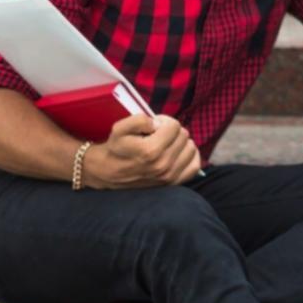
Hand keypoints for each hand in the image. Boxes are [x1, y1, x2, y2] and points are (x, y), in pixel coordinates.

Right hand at [83, 114, 201, 188]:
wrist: (107, 172)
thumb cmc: (115, 148)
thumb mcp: (119, 128)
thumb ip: (139, 119)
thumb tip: (157, 123)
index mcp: (151, 151)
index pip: (174, 125)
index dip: (163, 121)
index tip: (153, 127)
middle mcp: (163, 165)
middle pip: (183, 135)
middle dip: (171, 131)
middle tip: (157, 136)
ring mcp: (169, 176)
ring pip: (191, 148)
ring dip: (180, 143)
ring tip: (166, 144)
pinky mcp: (173, 183)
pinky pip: (194, 166)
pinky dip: (190, 157)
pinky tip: (178, 153)